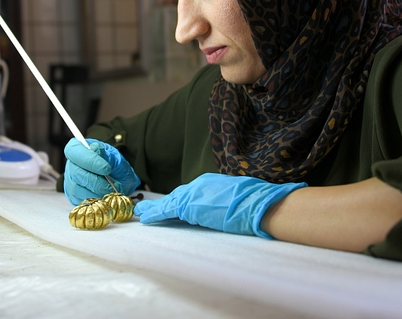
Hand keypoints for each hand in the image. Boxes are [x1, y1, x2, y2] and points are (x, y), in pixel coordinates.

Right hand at [63, 138, 139, 204]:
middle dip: (96, 181)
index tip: (107, 168)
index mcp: (78, 149)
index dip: (90, 160)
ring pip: (77, 189)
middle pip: (76, 173)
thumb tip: (95, 148)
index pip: (75, 151)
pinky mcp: (73, 196)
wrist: (119, 181)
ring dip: (96, 192)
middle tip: (113, 185)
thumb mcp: (116, 157)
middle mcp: (71, 165)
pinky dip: (95, 200)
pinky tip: (105, 197)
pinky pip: (80, 200)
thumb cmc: (115, 166)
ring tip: (111, 192)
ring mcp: (70, 181)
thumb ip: (106, 154)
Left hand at [134, 173, 306, 237]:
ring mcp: (195, 193)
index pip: (192, 194)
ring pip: (170, 202)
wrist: (259, 204)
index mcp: (213, 183)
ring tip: (143, 213)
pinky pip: (168, 210)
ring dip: (156, 208)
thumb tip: (234, 209)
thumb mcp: (241, 199)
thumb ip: (229, 202)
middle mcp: (202, 184)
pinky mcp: (189, 205)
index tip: (171, 207)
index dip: (180, 201)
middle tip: (150, 209)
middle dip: (165, 203)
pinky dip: (156, 214)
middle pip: (179, 196)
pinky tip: (146, 218)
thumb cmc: (258, 203)